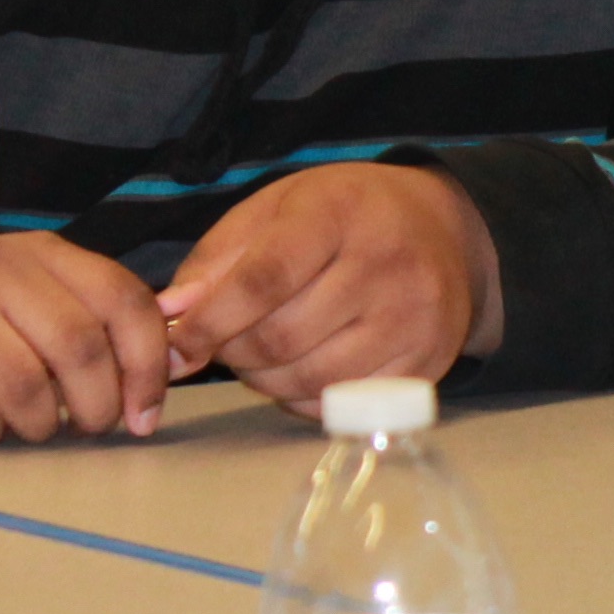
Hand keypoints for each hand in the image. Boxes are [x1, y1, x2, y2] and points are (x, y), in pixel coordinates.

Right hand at [0, 230, 174, 444]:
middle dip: (99, 403)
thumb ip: (115, 306)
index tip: (148, 412)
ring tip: (40, 423)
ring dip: (45, 422)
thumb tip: (190, 305)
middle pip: (80, 347)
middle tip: (96, 424)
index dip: (147, 363)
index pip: (123, 300)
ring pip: (29, 386)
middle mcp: (4, 272)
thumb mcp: (52, 287)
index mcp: (46, 254)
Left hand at [155, 163, 500, 412]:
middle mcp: (386, 263)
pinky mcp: (430, 360)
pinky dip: (307, 397)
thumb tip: (172, 317)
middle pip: (282, 338)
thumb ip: (217, 261)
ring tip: (264, 355)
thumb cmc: (342, 216)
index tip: (178, 346)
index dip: (211, 322)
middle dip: (235, 352)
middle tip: (227, 343)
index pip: (264, 281)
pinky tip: (305, 367)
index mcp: (339, 213)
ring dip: (267, 380)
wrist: (441, 227)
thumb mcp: (275, 211)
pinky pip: (343, 402)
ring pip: (309, 378)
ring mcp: (415, 315)